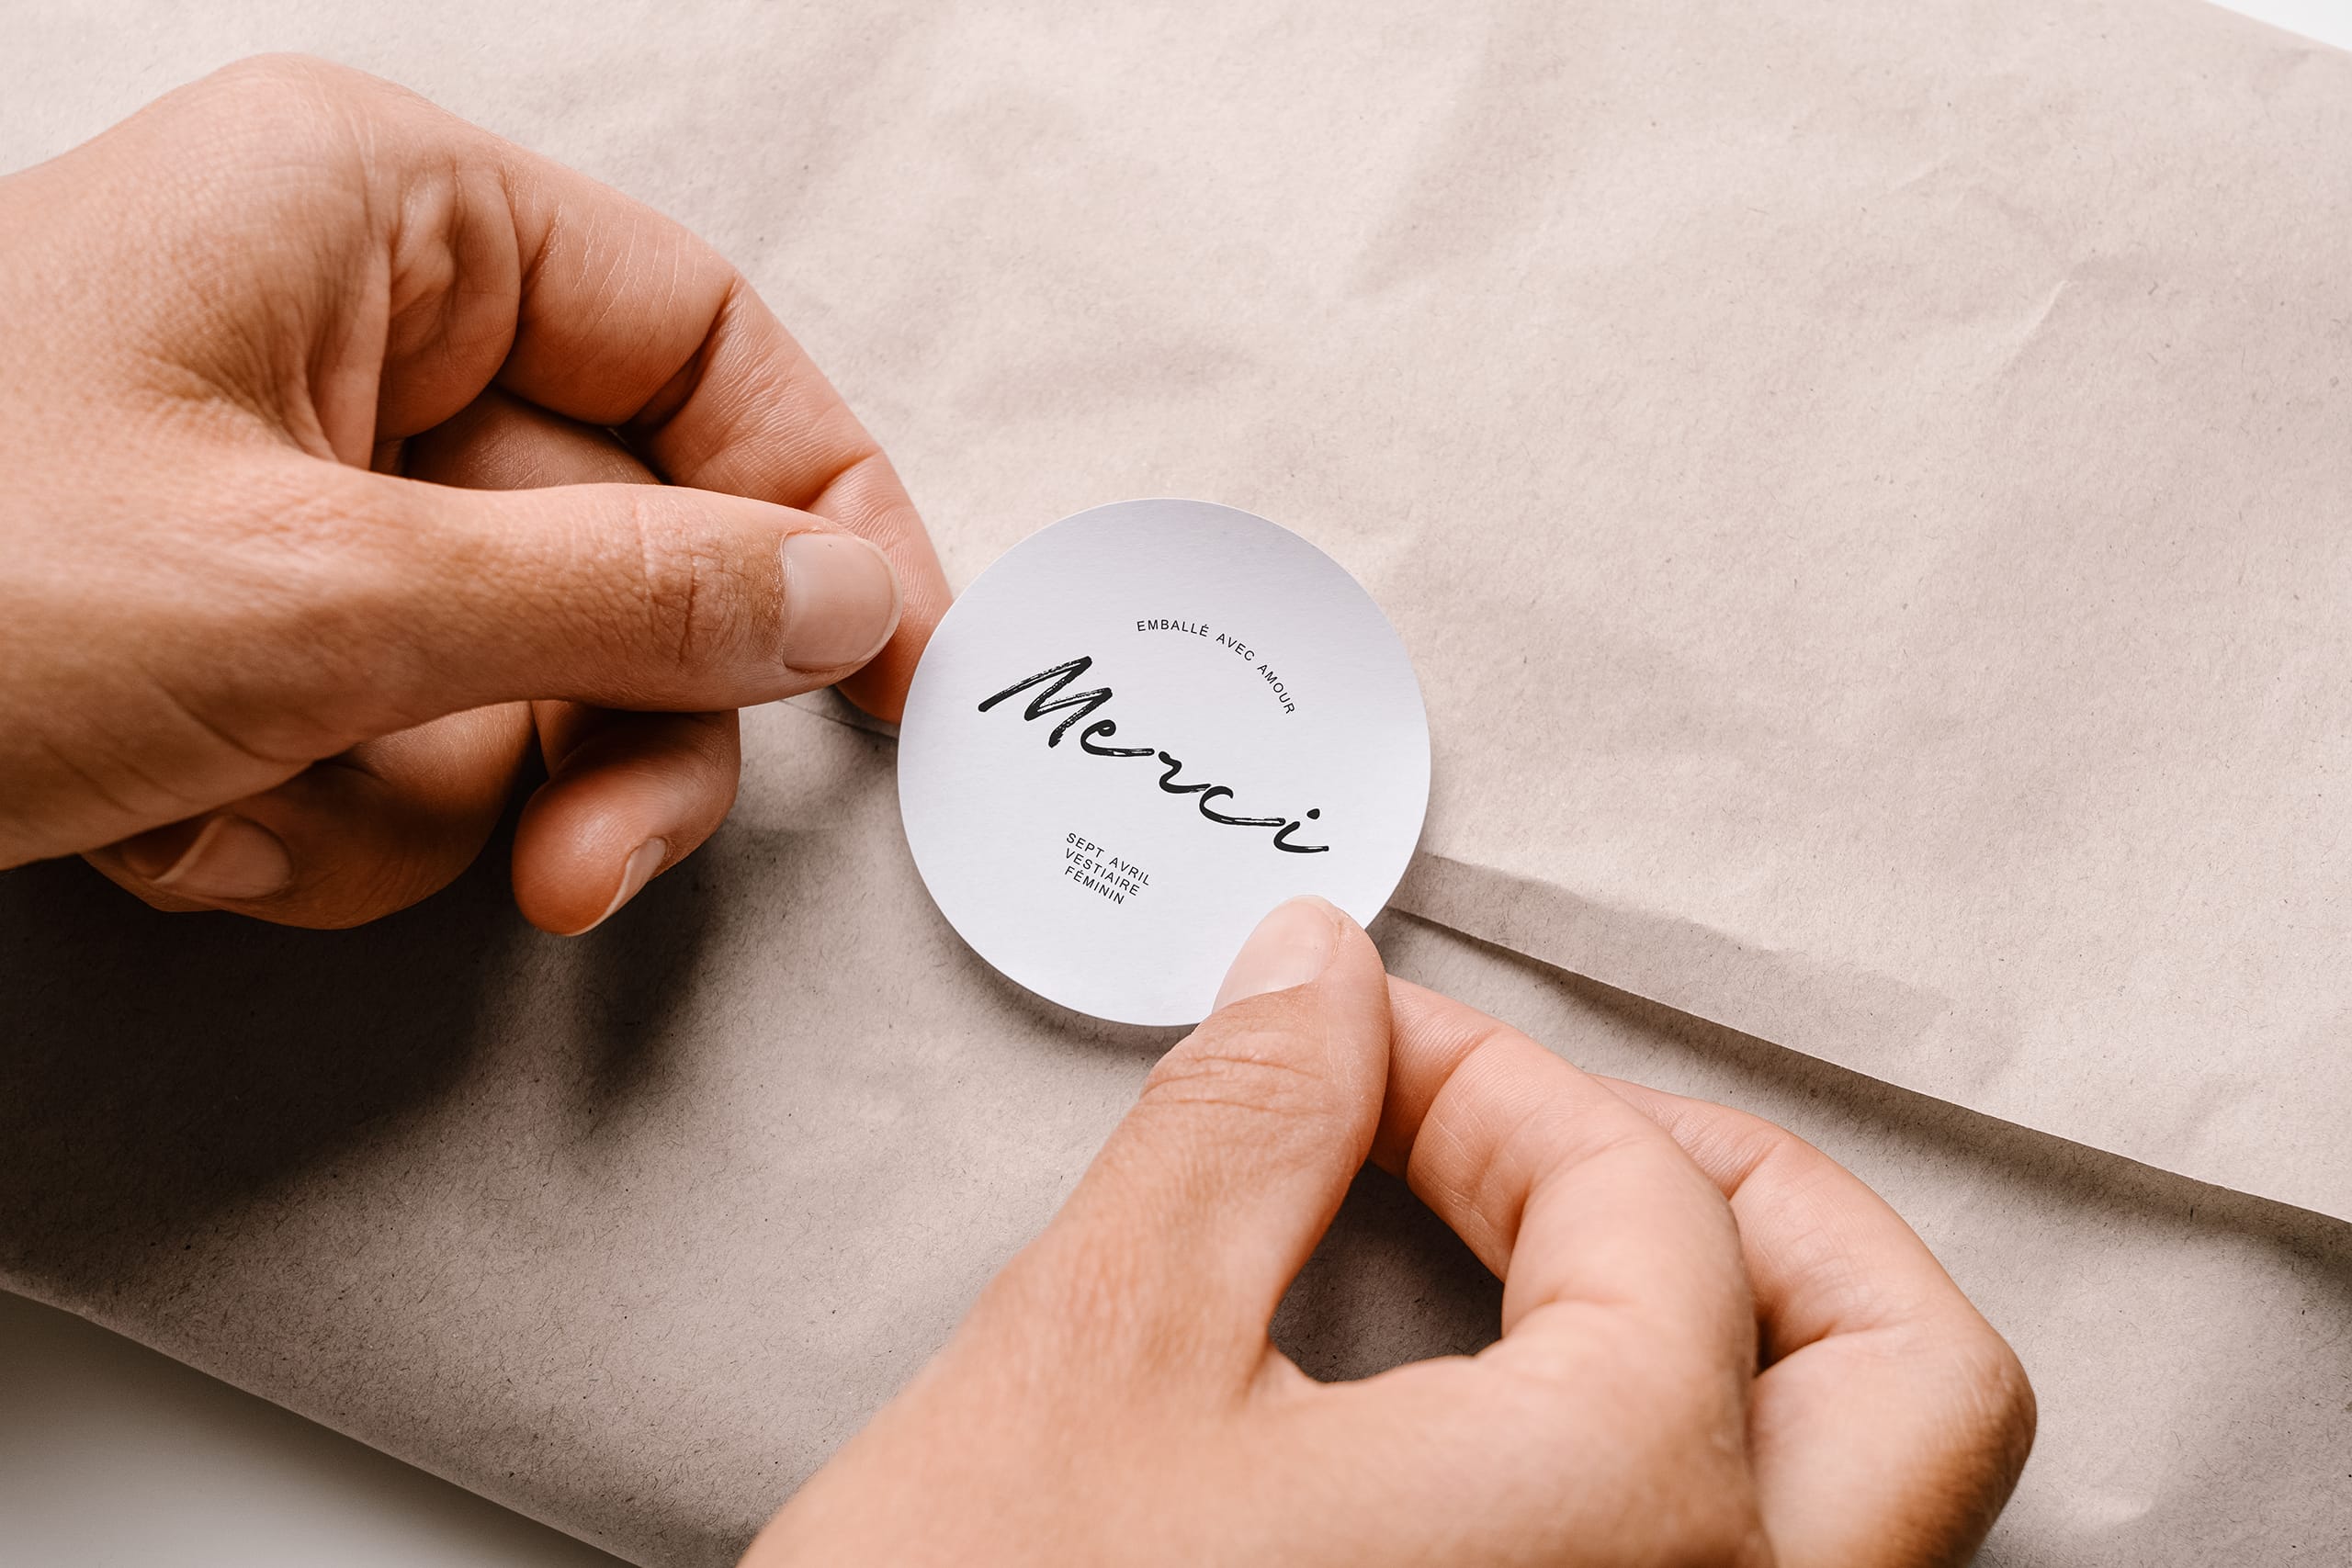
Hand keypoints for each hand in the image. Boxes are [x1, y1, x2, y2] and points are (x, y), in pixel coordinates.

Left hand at [0, 56, 947, 929]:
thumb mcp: (322, 594)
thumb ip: (630, 598)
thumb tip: (844, 597)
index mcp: (384, 223)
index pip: (708, 344)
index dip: (827, 505)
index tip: (900, 671)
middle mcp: (355, 338)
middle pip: (629, 552)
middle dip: (593, 737)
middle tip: (572, 873)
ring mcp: (299, 494)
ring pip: (515, 683)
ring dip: (406, 800)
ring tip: (233, 806)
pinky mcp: (246, 626)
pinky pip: (396, 750)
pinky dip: (306, 826)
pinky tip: (163, 823)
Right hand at [749, 899, 2034, 1565]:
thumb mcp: (1097, 1354)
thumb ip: (1247, 1126)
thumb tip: (1315, 988)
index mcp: (1622, 1529)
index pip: (1647, 1201)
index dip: (1488, 1077)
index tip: (1365, 1052)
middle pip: (1901, 1371)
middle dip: (1734, 1194)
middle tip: (1565, 1132)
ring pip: (1863, 1515)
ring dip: (1747, 1338)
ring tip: (1575, 1252)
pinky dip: (1679, 1468)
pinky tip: (1530, 1427)